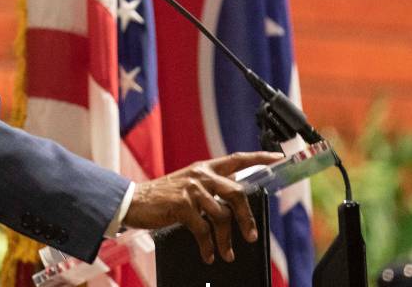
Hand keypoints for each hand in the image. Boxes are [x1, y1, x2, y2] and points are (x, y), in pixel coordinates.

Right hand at [122, 151, 283, 263]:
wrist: (134, 201)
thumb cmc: (162, 197)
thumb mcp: (188, 184)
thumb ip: (209, 187)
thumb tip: (232, 200)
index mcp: (205, 167)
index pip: (237, 159)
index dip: (259, 158)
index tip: (277, 159)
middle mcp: (201, 174)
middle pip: (237, 193)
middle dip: (247, 217)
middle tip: (250, 235)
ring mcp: (192, 189)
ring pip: (222, 216)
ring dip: (227, 240)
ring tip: (227, 253)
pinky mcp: (182, 205)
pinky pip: (204, 230)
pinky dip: (209, 246)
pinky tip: (209, 254)